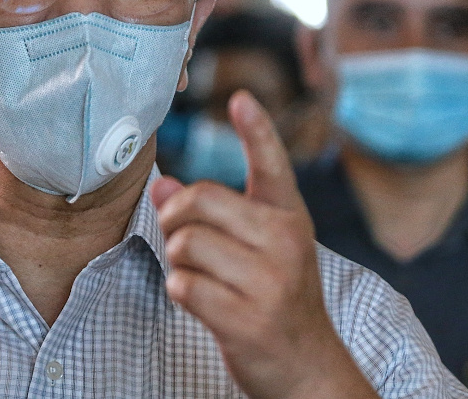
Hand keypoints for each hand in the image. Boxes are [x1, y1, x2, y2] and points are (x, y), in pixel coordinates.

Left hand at [151, 90, 376, 398]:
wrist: (307, 367)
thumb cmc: (275, 296)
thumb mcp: (257, 248)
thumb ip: (212, 213)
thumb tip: (160, 182)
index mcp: (289, 217)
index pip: (271, 164)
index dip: (256, 129)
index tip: (241, 99)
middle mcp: (285, 242)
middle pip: (200, 200)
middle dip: (175, 218)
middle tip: (183, 240)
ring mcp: (269, 282)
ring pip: (185, 243)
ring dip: (177, 260)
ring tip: (199, 275)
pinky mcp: (247, 319)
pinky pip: (184, 285)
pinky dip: (180, 291)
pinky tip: (200, 300)